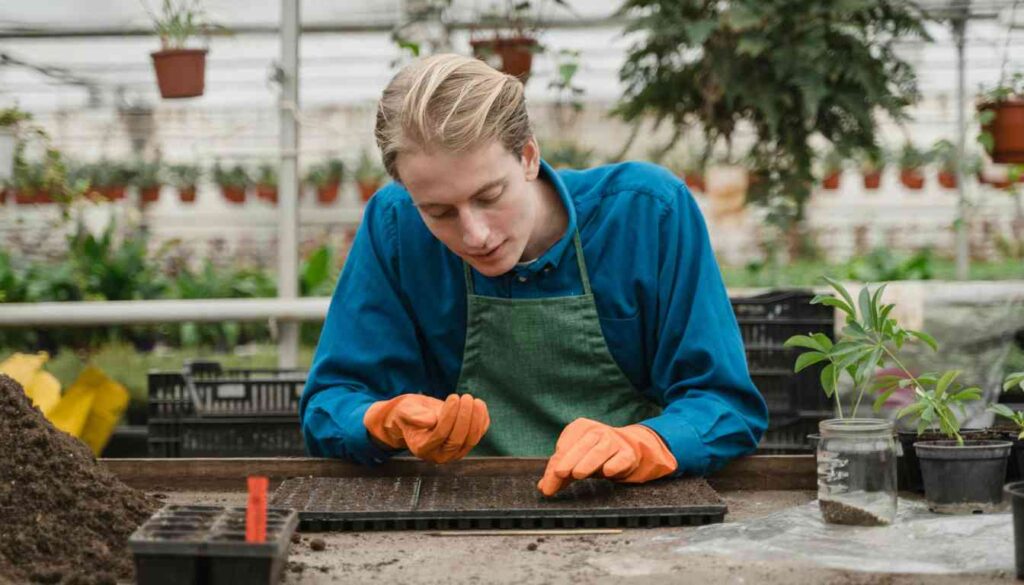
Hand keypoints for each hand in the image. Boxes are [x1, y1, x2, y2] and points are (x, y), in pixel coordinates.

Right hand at [364, 393, 489, 463]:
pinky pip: (479, 434)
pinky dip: (482, 419)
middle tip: (466, 397)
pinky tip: (479, 404)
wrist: (418, 415)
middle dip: (464, 417)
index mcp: (422, 448)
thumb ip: (414, 415)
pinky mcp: (466, 444)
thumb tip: (430, 420)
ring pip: (471, 439)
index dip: (449, 416)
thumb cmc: (409, 412)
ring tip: (473, 400)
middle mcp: (439, 455)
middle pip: (457, 440)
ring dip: (476, 418)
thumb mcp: (405, 410)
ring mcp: (455, 452)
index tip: (454, 398)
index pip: (440, 435)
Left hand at [537, 418, 676, 496]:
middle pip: (581, 446)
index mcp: (580, 428)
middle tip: (559, 474)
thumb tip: (544, 487)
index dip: (555, 464)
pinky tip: (607, 471)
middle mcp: (597, 431)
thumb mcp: (575, 460)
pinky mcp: (628, 454)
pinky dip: (614, 464)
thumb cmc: (595, 455)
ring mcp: (614, 441)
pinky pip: (621, 458)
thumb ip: (558, 473)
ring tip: (577, 473)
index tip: (550, 481)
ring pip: (600, 450)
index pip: (564, 446)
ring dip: (588, 462)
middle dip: (568, 461)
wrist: (628, 450)